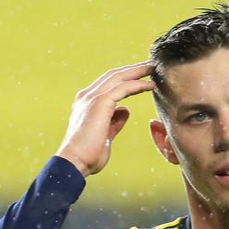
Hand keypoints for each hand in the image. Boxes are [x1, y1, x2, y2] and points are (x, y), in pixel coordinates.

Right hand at [56, 61, 154, 176]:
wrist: (74, 162)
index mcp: (86, 103)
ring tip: (153, 68)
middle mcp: (87, 96)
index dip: (125, 78)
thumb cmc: (88, 154)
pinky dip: (137, 84)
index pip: (108, 83)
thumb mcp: (106, 134)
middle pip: (113, 75)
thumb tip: (125, 110)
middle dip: (132, 70)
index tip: (141, 76)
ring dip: (137, 72)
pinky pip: (123, 88)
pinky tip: (150, 85)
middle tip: (150, 66)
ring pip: (118, 77)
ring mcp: (92, 98)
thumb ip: (115, 121)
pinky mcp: (99, 103)